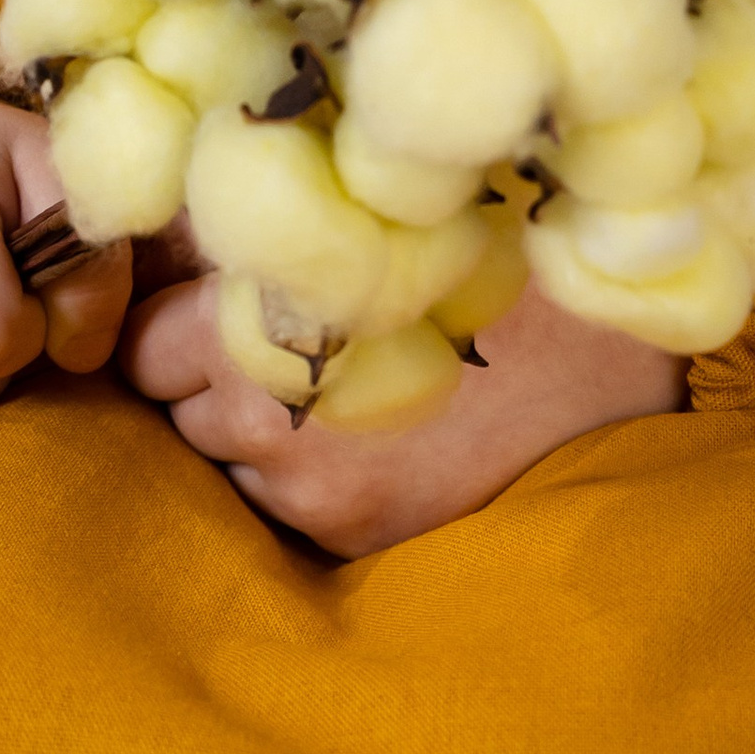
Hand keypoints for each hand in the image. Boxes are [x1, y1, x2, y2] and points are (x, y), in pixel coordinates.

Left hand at [117, 269, 683, 557]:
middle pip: (172, 406)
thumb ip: (270, 228)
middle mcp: (270, 414)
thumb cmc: (494, 251)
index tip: (213, 298)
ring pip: (222, 462)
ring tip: (332, 383)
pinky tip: (368, 431)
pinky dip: (304, 474)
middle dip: (206, 374)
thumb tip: (169, 233)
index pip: (143, 344)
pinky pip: (281, 507)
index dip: (174, 316)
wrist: (612, 353)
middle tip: (280, 336)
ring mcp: (311, 488)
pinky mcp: (353, 536)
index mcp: (265, 315)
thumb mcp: (375, 217)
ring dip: (252, 428)